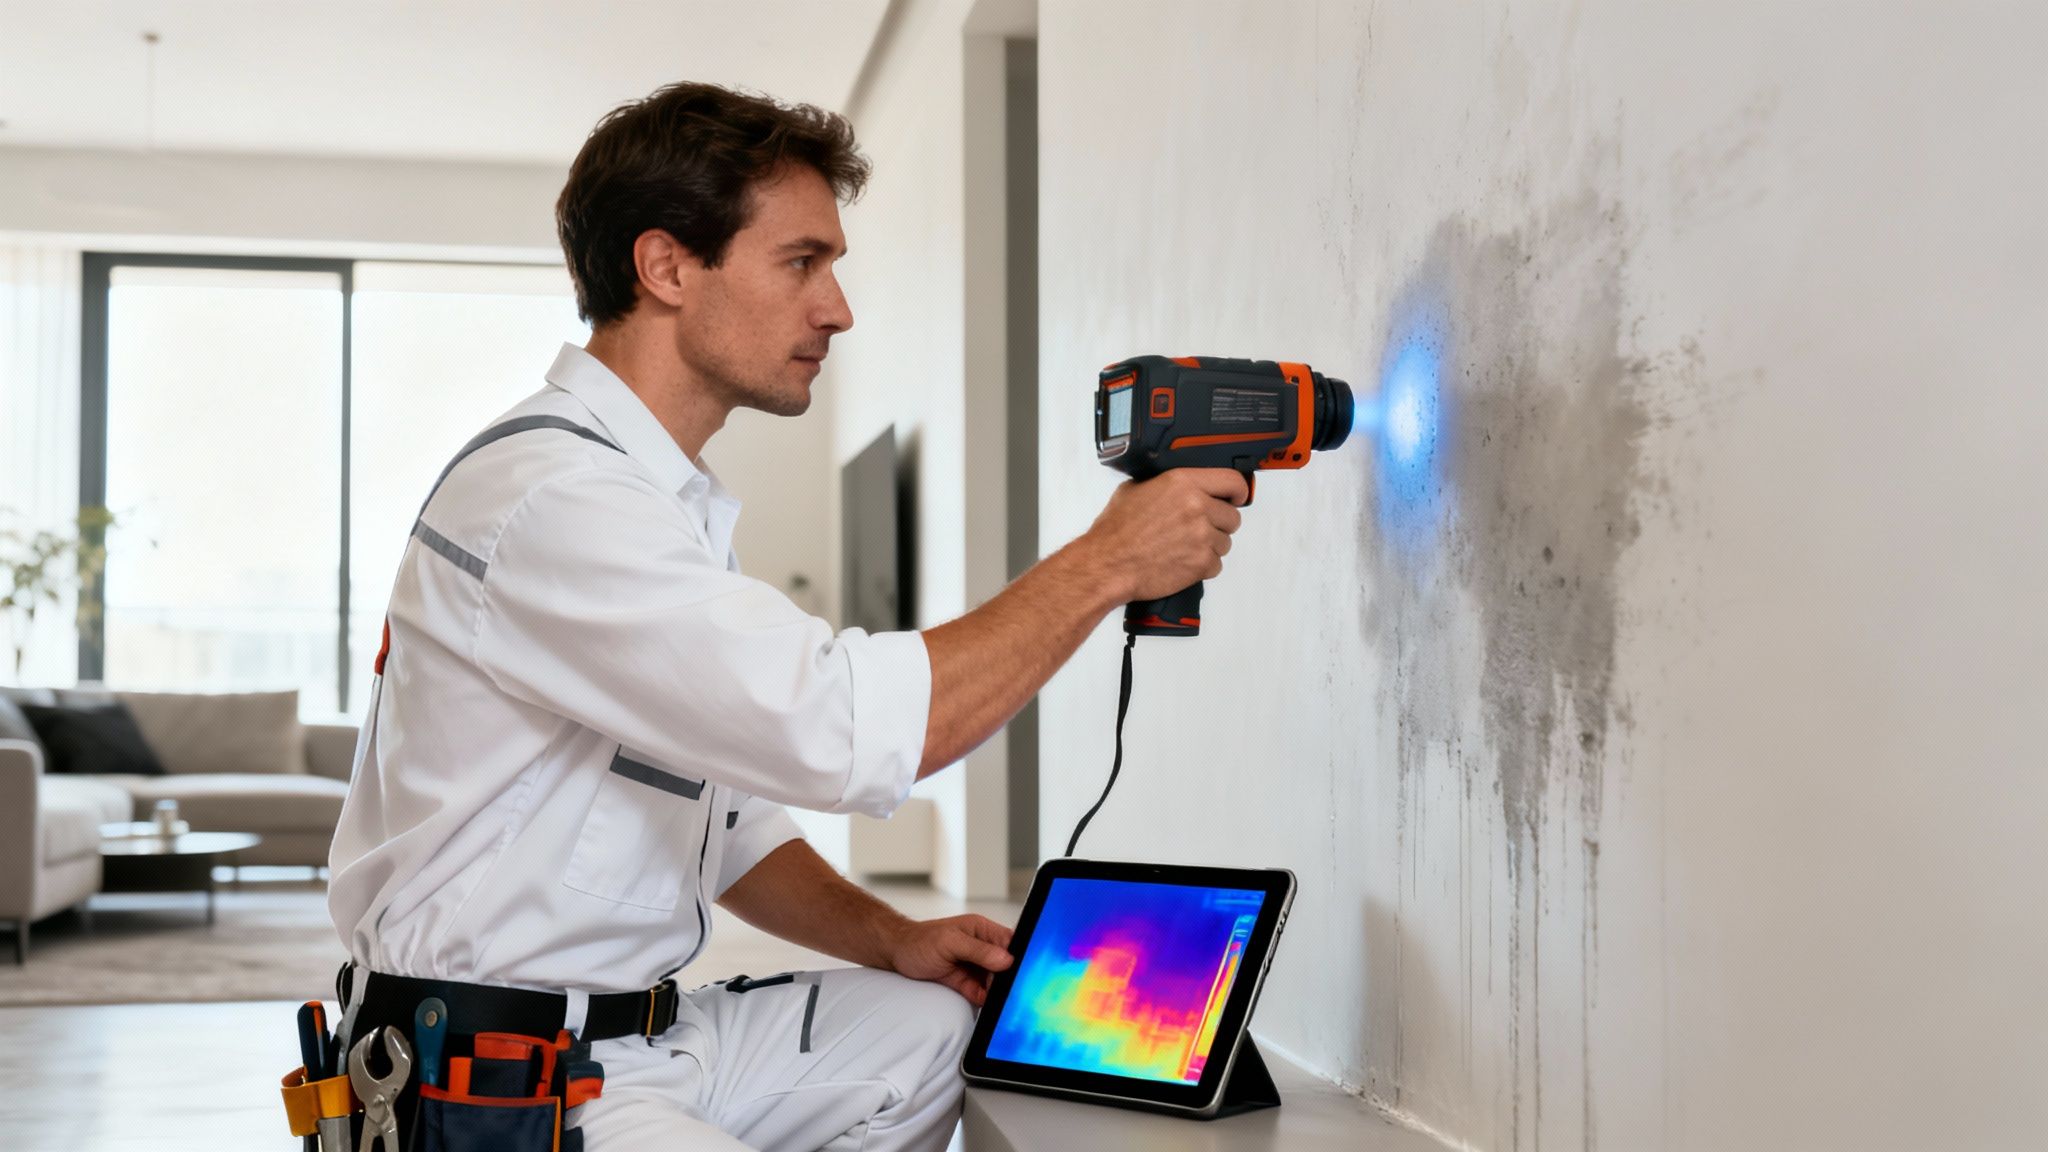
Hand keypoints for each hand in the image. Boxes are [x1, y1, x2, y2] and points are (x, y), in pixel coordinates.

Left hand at [887, 914, 1014, 1005]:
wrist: (896, 954)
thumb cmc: (919, 940)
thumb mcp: (950, 943)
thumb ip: (979, 950)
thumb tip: (1006, 959)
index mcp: (981, 930)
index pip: (1010, 942)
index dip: (1018, 957)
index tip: (1020, 972)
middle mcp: (981, 947)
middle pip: (1005, 965)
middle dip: (1007, 978)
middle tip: (1006, 990)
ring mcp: (973, 965)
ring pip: (994, 981)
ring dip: (996, 991)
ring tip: (997, 999)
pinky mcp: (964, 982)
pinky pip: (980, 993)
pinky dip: (983, 999)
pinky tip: (984, 1003)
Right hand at [1085, 469, 1247, 601]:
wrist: (1108, 565)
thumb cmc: (1115, 533)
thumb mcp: (1134, 490)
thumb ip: (1162, 484)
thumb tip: (1173, 485)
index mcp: (1182, 483)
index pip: (1232, 481)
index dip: (1238, 491)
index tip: (1237, 497)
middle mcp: (1196, 507)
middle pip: (1232, 516)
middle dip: (1219, 524)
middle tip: (1199, 529)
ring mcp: (1201, 536)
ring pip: (1225, 542)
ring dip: (1210, 546)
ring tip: (1185, 548)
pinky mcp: (1201, 562)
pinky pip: (1217, 564)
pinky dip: (1203, 567)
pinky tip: (1183, 562)